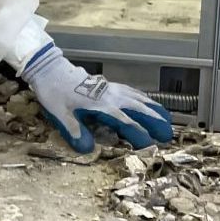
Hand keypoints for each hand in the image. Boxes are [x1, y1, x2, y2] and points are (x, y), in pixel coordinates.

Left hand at [21, 44, 174, 152]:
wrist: (51, 70)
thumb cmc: (55, 93)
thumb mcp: (60, 115)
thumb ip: (75, 132)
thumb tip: (87, 149)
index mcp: (103, 107)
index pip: (128, 124)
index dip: (141, 136)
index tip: (151, 147)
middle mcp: (113, 98)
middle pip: (141, 111)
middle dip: (156, 123)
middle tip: (169, 136)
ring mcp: (112, 90)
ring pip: (140, 99)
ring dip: (154, 110)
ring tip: (167, 120)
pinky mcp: (109, 85)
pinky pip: (132, 92)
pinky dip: (144, 98)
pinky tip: (147, 102)